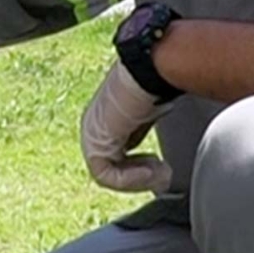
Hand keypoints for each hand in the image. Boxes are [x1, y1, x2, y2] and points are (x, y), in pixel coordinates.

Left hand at [81, 61, 173, 193]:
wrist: (146, 72)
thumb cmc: (151, 85)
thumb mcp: (146, 114)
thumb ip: (141, 131)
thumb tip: (158, 148)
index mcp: (103, 119)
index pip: (116, 155)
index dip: (138, 168)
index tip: (161, 166)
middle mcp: (92, 126)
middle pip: (110, 167)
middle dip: (138, 177)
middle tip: (163, 174)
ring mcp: (90, 134)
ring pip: (107, 174)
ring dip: (137, 180)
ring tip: (159, 174)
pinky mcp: (94, 142)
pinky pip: (106, 175)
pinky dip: (131, 179)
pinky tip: (151, 171)